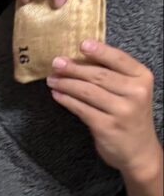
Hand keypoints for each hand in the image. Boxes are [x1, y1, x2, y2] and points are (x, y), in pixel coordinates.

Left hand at [48, 42, 161, 178]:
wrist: (139, 152)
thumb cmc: (131, 118)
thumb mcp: (132, 93)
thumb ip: (115, 78)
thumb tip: (82, 61)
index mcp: (142, 78)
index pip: (119, 59)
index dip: (99, 51)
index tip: (82, 44)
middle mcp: (134, 93)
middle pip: (98, 75)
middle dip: (74, 68)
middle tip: (56, 63)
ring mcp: (121, 110)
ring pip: (87, 91)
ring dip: (66, 83)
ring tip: (52, 79)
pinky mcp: (106, 127)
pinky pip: (81, 109)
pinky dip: (67, 100)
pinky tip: (57, 95)